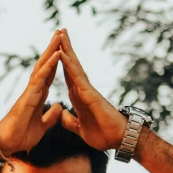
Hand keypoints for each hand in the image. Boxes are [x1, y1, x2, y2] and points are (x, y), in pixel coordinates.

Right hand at [0, 30, 63, 155]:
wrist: (8, 144)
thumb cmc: (21, 136)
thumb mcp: (42, 126)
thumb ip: (50, 115)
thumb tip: (59, 106)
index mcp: (38, 96)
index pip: (49, 74)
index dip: (57, 62)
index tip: (64, 48)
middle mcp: (34, 90)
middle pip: (45, 65)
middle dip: (53, 48)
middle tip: (61, 32)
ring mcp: (30, 91)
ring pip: (42, 66)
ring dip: (51, 50)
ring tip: (59, 35)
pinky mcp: (28, 96)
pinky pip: (40, 77)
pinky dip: (49, 65)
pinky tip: (57, 54)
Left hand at [58, 29, 127, 150]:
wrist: (118, 141)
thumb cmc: (103, 135)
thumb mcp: (80, 129)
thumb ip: (70, 121)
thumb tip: (61, 114)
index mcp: (79, 98)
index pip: (67, 77)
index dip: (60, 64)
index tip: (54, 50)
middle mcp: (83, 90)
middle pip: (70, 66)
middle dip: (64, 49)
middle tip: (59, 31)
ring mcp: (86, 90)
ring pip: (73, 66)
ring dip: (67, 49)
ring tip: (61, 33)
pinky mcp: (89, 93)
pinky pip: (76, 76)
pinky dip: (68, 64)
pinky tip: (61, 52)